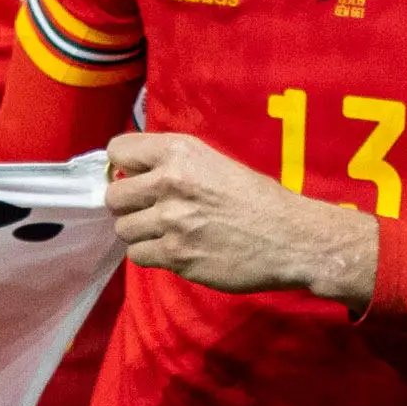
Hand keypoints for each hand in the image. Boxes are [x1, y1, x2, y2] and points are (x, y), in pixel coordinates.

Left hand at [104, 130, 377, 303]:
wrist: (292, 237)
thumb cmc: (258, 199)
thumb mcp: (215, 162)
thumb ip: (172, 164)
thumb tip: (132, 172)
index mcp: (179, 151)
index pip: (118, 150)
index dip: (122, 166)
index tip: (135, 177)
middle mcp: (169, 182)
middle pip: (113, 196)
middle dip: (129, 205)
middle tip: (152, 211)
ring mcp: (170, 221)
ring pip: (123, 228)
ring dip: (140, 232)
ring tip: (168, 232)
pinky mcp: (176, 255)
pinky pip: (138, 254)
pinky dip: (152, 254)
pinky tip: (175, 249)